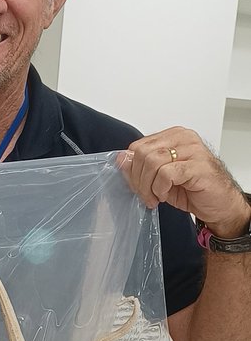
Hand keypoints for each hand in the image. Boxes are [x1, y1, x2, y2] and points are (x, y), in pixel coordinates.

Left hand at [121, 128, 250, 238]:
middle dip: (138, 179)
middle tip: (145, 195)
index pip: (139, 146)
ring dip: (148, 186)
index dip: (132, 169)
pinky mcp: (197, 166)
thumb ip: (141, 168)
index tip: (137, 185)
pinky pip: (166, 174)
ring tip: (155, 197)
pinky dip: (160, 188)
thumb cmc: (192, 189)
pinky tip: (165, 195)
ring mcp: (192, 150)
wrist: (219, 204)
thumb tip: (121, 159)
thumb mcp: (159, 178)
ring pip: (152, 162)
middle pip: (143, 153)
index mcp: (173, 136)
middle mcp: (183, 138)